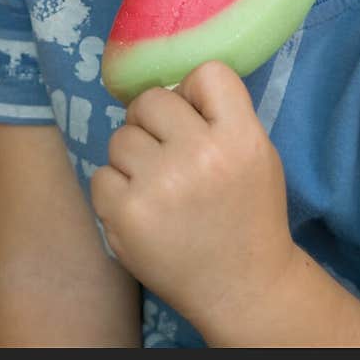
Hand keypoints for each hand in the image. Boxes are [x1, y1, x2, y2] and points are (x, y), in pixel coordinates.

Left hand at [90, 60, 295, 331]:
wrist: (243, 287)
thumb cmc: (249, 213)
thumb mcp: (257, 153)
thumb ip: (222, 115)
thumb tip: (170, 85)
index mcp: (240, 137)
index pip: (207, 72)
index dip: (194, 92)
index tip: (196, 116)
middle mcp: (199, 155)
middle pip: (151, 100)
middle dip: (154, 122)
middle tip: (168, 151)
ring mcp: (159, 185)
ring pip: (121, 137)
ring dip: (133, 156)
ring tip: (157, 185)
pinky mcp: (126, 215)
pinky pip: (102, 175)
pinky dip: (116, 190)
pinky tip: (142, 208)